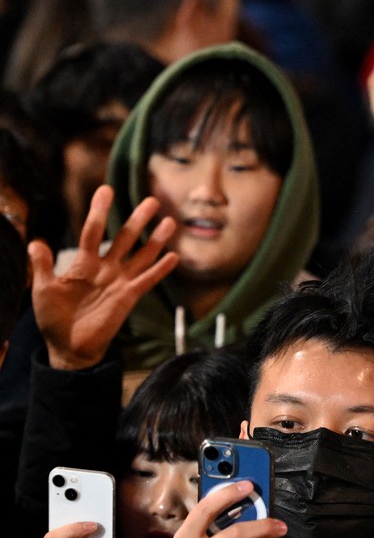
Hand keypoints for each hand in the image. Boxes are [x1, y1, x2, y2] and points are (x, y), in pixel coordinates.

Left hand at [29, 185, 177, 370]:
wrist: (70, 347)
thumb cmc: (53, 319)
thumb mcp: (43, 290)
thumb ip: (43, 266)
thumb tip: (36, 242)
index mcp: (82, 264)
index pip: (93, 231)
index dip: (99, 211)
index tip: (106, 190)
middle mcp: (105, 269)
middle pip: (125, 238)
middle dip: (137, 220)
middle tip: (151, 201)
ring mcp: (119, 282)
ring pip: (141, 256)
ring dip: (155, 240)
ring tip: (170, 222)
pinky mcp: (129, 298)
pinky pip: (147, 280)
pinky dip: (161, 270)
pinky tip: (174, 257)